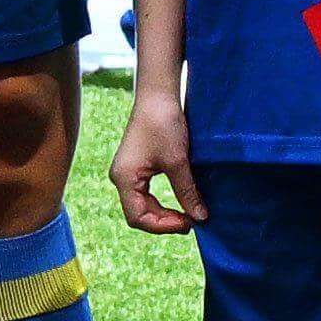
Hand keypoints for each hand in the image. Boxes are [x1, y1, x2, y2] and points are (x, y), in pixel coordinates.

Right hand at [110, 79, 200, 233]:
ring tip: (187, 214)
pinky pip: (146, 194)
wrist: (158, 94)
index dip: (164, 226)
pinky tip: (180, 200)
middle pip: (139, 214)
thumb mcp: (178, 161)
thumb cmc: (164, 124)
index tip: (189, 223)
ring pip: (143, 205)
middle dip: (165, 221)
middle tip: (192, 221)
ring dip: (164, 213)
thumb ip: (187, 192)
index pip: (138, 218)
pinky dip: (162, 202)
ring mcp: (127, 172)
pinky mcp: (136, 166)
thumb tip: (200, 218)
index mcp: (124, 179)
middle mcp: (121, 178)